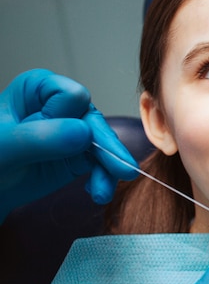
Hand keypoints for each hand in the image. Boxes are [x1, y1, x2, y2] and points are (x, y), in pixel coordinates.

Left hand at [0, 69, 137, 221]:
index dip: (70, 117)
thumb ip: (40, 137)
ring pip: (104, 144)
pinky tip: (97, 193)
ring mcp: (73, 130)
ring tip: (103, 194)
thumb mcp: (5, 147)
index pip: (71, 95)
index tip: (60, 138)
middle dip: (107, 148)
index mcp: (39, 89)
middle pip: (94, 121)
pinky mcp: (81, 154)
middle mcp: (61, 106)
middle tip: (122, 170)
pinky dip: (104, 178)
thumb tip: (84, 132)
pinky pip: (103, 163)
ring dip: (109, 169)